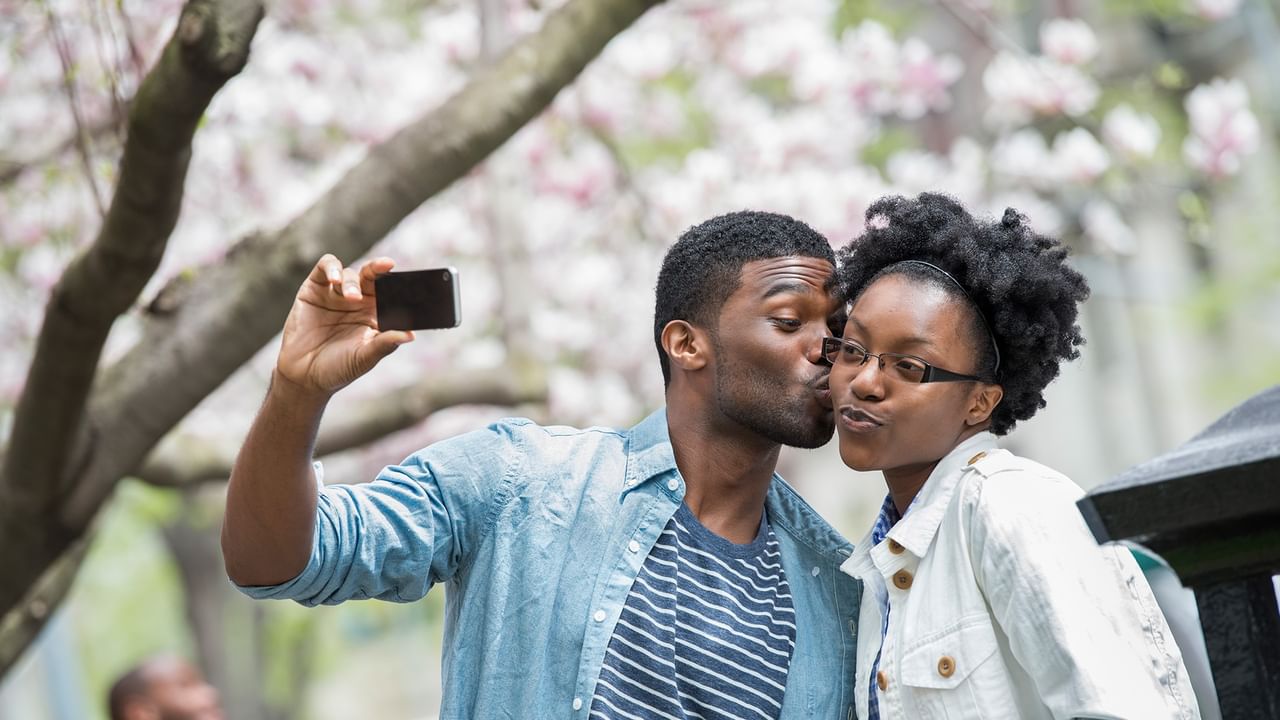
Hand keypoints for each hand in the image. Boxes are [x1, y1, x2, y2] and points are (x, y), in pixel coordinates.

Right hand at [275, 254, 414, 395]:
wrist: (304, 376)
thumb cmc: (338, 368)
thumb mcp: (364, 357)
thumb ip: (385, 344)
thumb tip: (411, 335)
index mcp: (375, 314)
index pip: (390, 292)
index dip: (398, 284)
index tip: (408, 281)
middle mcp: (358, 300)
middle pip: (372, 276)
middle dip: (379, 269)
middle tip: (385, 267)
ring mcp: (336, 294)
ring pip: (350, 273)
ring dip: (353, 282)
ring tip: (352, 297)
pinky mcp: (314, 288)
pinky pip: (325, 266)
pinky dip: (332, 267)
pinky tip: (335, 280)